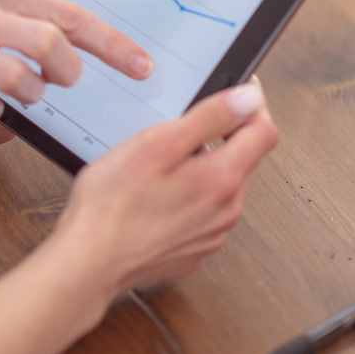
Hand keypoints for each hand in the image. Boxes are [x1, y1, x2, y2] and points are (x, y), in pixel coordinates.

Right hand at [47, 80, 277, 298]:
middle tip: (174, 131)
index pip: (264, 132)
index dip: (253, 105)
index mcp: (222, 179)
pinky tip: (154, 198)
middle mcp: (227, 210)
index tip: (237, 91)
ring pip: (220, 187)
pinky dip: (188, 198)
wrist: (90, 263)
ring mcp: (212, 235)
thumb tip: (249, 98)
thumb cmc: (113, 204)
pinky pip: (203, 213)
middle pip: (241, 159)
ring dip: (200, 169)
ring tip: (156, 167)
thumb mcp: (157, 144)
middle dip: (218, 138)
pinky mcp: (195, 250)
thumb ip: (209, 118)